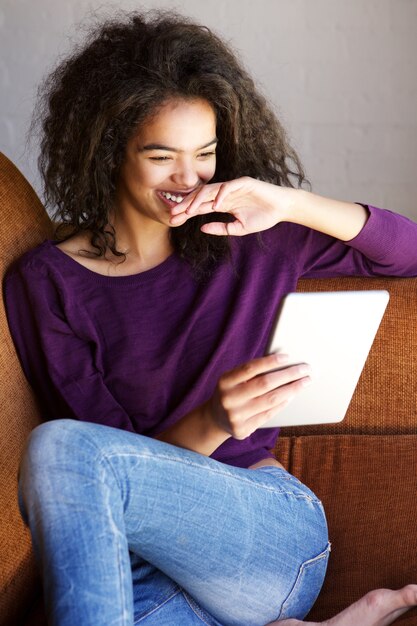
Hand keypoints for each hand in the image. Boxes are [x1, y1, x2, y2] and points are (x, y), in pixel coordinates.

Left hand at [169, 177, 293, 235]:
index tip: (173, 221)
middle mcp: (224, 194)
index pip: (200, 207)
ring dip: (198, 200)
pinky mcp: (244, 182)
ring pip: (210, 190)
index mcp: (222, 203)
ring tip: (189, 211)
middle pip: (200, 197)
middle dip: (185, 205)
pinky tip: (214, 206)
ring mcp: (233, 187)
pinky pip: (228, 187)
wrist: (281, 209)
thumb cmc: (263, 217)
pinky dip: (220, 196)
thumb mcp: (239, 228)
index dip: (186, 213)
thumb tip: (202, 229)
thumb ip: (221, 229)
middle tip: (172, 214)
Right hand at [204, 353, 311, 438]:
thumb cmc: (231, 391)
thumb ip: (251, 372)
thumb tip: (282, 363)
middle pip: (265, 384)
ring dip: (291, 390)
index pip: (250, 368)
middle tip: (305, 369)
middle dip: (288, 375)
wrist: (214, 418)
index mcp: (225, 381)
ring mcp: (235, 416)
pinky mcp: (243, 429)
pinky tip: (292, 396)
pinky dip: (282, 404)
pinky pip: (269, 414)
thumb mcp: (233, 379)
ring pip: (270, 400)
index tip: (288, 356)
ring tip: (304, 382)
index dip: (270, 362)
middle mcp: (229, 399)